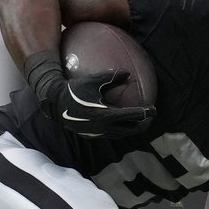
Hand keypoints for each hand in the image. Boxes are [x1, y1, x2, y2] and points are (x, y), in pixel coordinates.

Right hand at [22, 51, 155, 136]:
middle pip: (130, 130)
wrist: (55, 103)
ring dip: (131, 129)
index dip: (145, 113)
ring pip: (120, 134)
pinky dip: (120, 130)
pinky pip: (111, 134)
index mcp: (106, 115)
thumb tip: (128, 73)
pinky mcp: (92, 135)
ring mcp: (98, 133)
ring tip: (138, 123)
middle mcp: (104, 127)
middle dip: (142, 125)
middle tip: (150, 118)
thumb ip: (112, 77)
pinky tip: (121, 124)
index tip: (154, 109)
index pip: (132, 115)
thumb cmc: (74, 89)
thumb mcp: (93, 81)